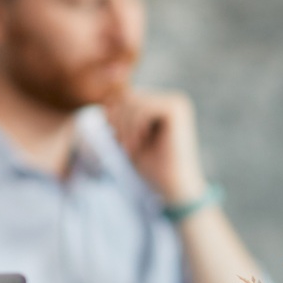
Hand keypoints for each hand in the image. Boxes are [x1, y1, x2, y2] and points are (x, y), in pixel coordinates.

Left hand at [103, 87, 207, 206]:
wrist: (172, 185)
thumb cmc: (151, 166)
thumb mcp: (129, 137)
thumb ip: (120, 118)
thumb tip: (106, 101)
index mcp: (162, 105)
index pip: (126, 97)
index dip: (114, 116)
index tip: (115, 138)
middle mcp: (172, 100)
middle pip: (129, 96)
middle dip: (118, 121)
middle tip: (121, 145)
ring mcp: (176, 102)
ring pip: (134, 100)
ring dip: (124, 127)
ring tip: (128, 147)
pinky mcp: (177, 109)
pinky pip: (143, 108)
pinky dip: (134, 126)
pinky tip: (138, 143)